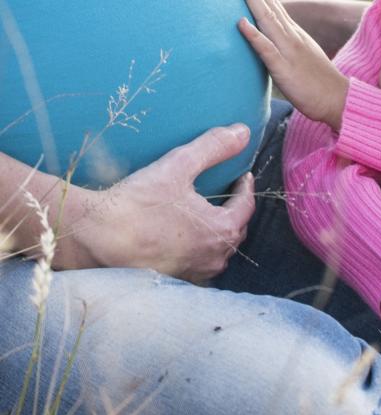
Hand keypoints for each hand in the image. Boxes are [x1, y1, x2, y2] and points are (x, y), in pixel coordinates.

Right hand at [57, 124, 255, 282]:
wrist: (97, 238)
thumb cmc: (138, 203)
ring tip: (207, 215)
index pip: (246, 206)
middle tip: (227, 193)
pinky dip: (198, 248)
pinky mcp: (177, 279)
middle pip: (235, 230)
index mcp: (223, 230)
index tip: (241, 176)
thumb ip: (213, 148)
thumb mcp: (178, 166)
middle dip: (234, 210)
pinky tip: (184, 237)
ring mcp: (197, 272)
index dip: (245, 188)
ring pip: (218, 250)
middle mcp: (215, 257)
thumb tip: (242, 131)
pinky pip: (198, 262)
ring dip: (217, 232)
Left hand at [239, 0, 348, 129]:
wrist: (339, 99)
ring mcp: (288, 52)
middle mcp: (292, 37)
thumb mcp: (305, 55)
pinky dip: (254, 35)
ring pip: (268, 21)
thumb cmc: (320, 83)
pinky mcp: (284, 69)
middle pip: (270, 8)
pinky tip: (242, 23)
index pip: (276, 8)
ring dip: (254, 3)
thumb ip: (290, 45)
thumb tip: (277, 40)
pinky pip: (267, 50)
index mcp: (296, 34)